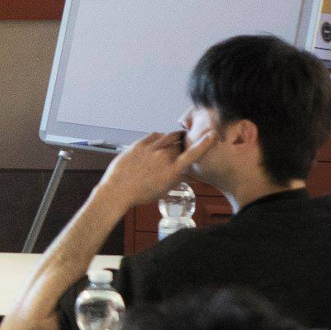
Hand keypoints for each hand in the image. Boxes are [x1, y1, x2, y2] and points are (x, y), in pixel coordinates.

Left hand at [95, 130, 214, 208]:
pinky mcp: (139, 144)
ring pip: (169, 137)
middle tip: (182, 147)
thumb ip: (177, 179)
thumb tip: (188, 176)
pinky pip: (155, 135)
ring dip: (174, 137)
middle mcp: (164, 157)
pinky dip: (160, 137)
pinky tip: (160, 140)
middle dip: (183, 146)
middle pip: (180, 145)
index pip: (193, 154)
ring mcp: (151, 149)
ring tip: (175, 139)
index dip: (205, 143)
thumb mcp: (164, 190)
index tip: (212, 135)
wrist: (118, 190)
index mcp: (172, 170)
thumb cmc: (141, 194)